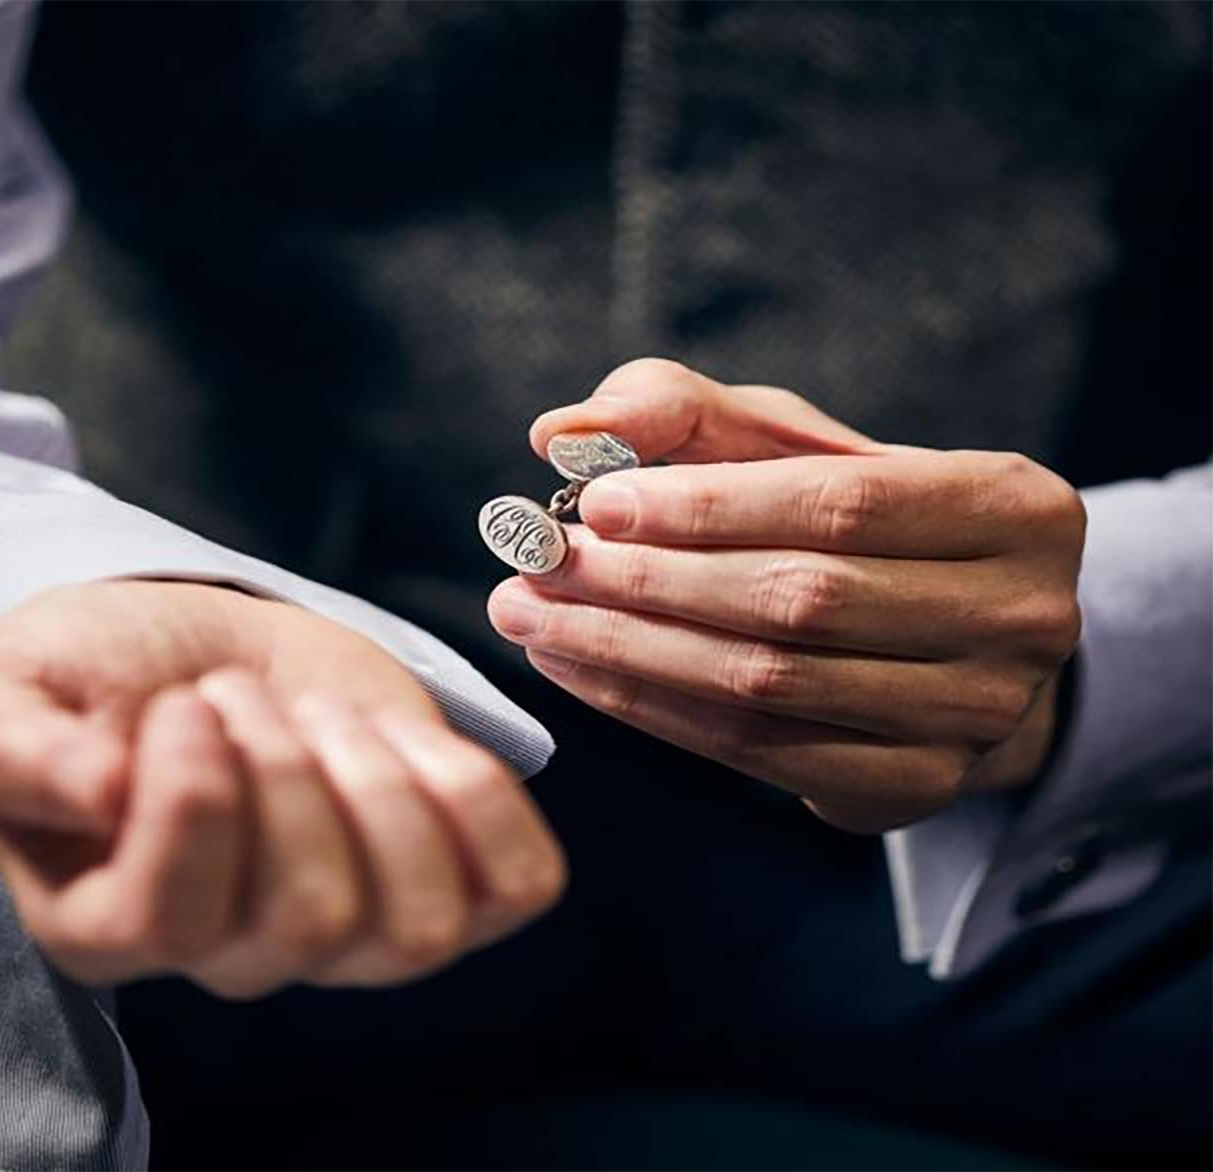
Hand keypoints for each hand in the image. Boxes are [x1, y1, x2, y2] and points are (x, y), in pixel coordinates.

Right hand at [0, 580, 564, 995]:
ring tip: (323, 710)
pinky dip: (480, 801)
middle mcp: (234, 952)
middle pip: (308, 919)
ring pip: (417, 925)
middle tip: (242, 693)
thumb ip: (9, 744)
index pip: (170, 921)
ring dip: (381, 783)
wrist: (206, 650)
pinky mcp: (442, 875)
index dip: (195, 800)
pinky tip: (412, 738)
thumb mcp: (3, 686)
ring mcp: (352, 929)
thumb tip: (100, 794)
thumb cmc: (96, 675)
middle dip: (289, 768)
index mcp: (109, 925)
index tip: (184, 705)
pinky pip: (512, 887)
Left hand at [489, 359, 1083, 832]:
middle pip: (803, 601)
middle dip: (650, 582)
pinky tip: (581, 672)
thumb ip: (681, 412)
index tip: (592, 504)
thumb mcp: (785, 440)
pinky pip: (760, 755)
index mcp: (1013, 507)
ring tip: (533, 618)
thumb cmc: (856, 515)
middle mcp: (1019, 617)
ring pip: (771, 686)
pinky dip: (655, 711)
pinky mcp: (918, 787)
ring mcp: (978, 717)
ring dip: (630, 653)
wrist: (947, 638)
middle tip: (536, 567)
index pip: (840, 504)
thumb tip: (559, 430)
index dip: (708, 506)